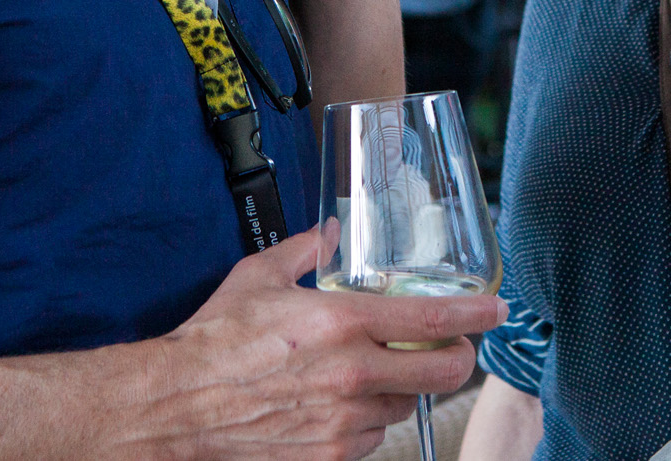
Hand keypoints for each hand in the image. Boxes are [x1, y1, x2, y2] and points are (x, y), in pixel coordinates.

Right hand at [125, 228, 504, 459]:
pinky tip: (340, 405)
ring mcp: (342, 421)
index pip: (434, 321)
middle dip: (456, 359)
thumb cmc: (213, 341)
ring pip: (402, 407)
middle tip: (451, 348)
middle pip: (441, 373)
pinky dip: (366, 422)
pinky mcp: (327, 455)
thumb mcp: (258, 277)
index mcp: (342, 322)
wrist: (174, 405)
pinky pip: (369, 440)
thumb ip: (303, 250)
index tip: (496, 309)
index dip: (476, 315)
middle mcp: (352, 374)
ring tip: (370, 374)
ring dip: (399, 391)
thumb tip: (329, 232)